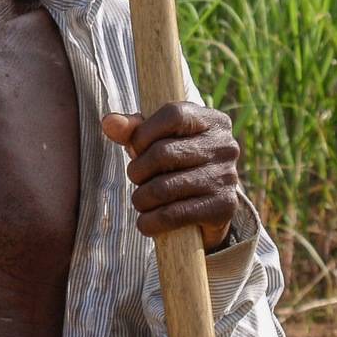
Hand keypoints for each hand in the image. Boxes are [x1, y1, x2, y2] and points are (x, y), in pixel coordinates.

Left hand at [100, 102, 240, 250]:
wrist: (211, 205)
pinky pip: (174, 215)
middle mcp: (225, 146)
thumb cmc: (178, 163)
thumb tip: (109, 122)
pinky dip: (151, 221)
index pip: (173, 115)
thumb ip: (133, 130)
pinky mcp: (223, 207)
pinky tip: (146, 222)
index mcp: (212, 120)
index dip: (144, 133)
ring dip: (141, 199)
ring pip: (164, 188)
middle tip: (136, 179)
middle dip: (138, 170)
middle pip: (163, 153)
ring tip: (140, 200)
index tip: (136, 148)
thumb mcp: (159, 140)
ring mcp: (227, 177)